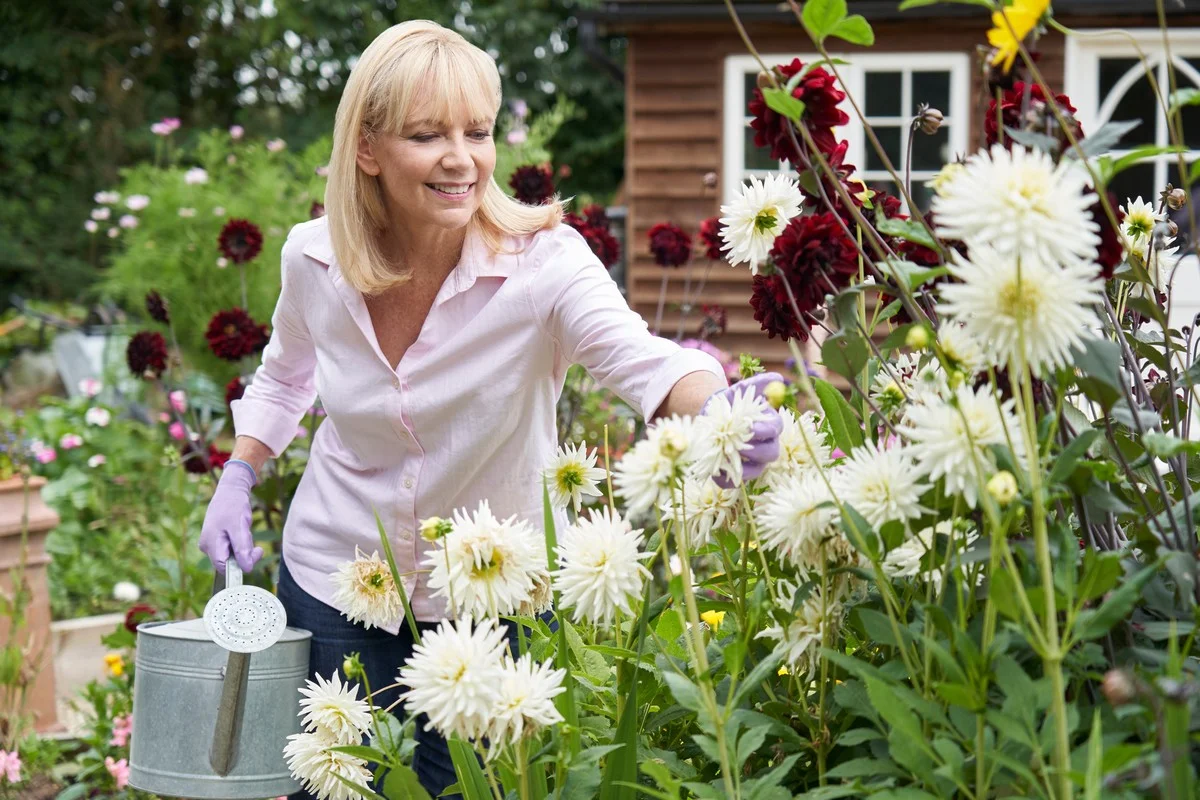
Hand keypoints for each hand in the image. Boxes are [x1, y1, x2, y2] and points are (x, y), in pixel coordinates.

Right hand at [198, 461, 261, 572]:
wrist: (230, 489)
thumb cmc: (234, 505)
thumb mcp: (240, 527)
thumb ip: (242, 549)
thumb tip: (246, 568)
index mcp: (210, 544)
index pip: (225, 568)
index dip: (242, 565)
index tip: (257, 551)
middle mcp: (206, 546)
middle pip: (228, 562)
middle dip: (244, 553)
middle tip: (251, 537)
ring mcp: (210, 542)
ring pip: (231, 555)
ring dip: (243, 546)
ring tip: (244, 529)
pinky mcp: (215, 539)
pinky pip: (230, 547)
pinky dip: (239, 542)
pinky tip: (240, 530)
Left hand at [703, 372, 785, 486]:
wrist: (710, 419)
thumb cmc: (729, 405)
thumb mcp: (740, 392)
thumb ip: (757, 385)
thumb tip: (776, 378)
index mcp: (769, 425)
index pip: (776, 429)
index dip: (765, 429)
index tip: (751, 426)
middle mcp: (766, 446)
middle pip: (771, 453)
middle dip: (756, 450)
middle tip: (739, 444)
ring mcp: (753, 463)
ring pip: (756, 471)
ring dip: (741, 466)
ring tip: (725, 456)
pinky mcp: (736, 475)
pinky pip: (734, 482)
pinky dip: (724, 478)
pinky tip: (714, 471)